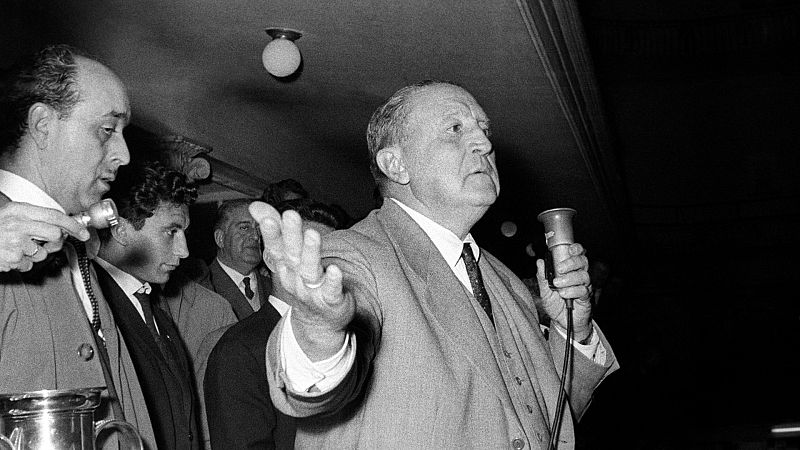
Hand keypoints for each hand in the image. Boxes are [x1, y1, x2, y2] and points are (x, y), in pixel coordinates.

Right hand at [0, 202, 89, 271]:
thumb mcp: (12, 214)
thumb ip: (35, 218)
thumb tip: (63, 227)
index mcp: (19, 210)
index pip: (54, 215)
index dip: (73, 224)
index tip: (83, 232)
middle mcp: (18, 224)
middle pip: (55, 235)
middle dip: (55, 242)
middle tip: (45, 243)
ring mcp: (14, 241)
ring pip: (43, 252)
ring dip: (36, 254)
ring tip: (20, 249)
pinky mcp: (12, 257)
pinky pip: (29, 264)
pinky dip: (22, 263)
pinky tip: (11, 256)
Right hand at [249, 201, 354, 360]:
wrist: (317, 323)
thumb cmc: (303, 282)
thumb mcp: (288, 256)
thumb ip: (276, 229)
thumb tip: (255, 205)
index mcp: (285, 264)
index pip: (276, 246)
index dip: (271, 232)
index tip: (267, 216)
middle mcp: (295, 276)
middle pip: (292, 254)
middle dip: (291, 235)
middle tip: (291, 215)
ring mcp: (312, 290)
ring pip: (310, 270)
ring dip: (311, 252)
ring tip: (313, 234)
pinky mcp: (330, 300)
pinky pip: (331, 290)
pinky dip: (332, 281)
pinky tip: (334, 269)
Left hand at [533, 243, 592, 340]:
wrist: (562, 322)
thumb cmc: (556, 304)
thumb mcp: (545, 291)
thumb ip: (542, 277)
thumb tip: (540, 262)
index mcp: (570, 270)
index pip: (577, 254)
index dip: (576, 249)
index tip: (570, 249)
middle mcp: (579, 276)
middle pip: (582, 261)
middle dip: (571, 262)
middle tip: (559, 268)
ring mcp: (584, 286)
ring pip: (583, 275)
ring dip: (569, 278)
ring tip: (557, 284)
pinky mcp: (586, 298)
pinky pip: (583, 290)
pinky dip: (572, 291)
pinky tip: (563, 294)